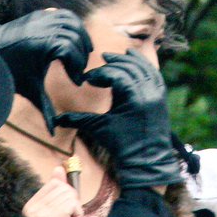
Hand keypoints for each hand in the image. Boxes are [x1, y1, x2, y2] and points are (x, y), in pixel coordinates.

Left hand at [0, 9, 91, 132]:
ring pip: (74, 23)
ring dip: (82, 38)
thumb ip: (45, 109)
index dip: (78, 69)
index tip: (76, 82)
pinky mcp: (42, 14)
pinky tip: (75, 37)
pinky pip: (65, 14)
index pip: (73, 53)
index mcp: (45, 45)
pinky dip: (74, 24)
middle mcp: (46, 28)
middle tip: (79, 70)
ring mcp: (43, 18)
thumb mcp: (31, 90)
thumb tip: (54, 132)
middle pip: (77, 38)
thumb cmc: (13, 71)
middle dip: (82, 55)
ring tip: (84, 52)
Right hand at [22, 166, 86, 216]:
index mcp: (29, 208)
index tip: (62, 214)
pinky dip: (78, 216)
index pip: (54, 184)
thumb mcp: (61, 208)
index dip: (66, 196)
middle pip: (64, 189)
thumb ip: (57, 188)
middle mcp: (31, 213)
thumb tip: (58, 168)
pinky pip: (74, 206)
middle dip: (72, 204)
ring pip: (70, 197)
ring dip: (75, 212)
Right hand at [56, 51, 180, 189]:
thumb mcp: (99, 128)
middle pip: (130, 66)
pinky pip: (153, 75)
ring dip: (130, 60)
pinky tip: (135, 62)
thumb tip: (55, 120)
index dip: (100, 74)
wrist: (146, 160)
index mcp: (133, 98)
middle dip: (114, 62)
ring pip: (144, 68)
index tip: (88, 80)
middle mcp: (147, 92)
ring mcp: (157, 94)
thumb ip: (78, 119)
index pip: (115, 74)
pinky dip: (144, 66)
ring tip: (117, 56)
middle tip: (102, 59)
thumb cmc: (121, 145)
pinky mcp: (161, 97)